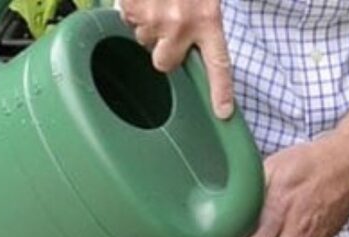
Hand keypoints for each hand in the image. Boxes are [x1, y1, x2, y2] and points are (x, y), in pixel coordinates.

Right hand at [118, 0, 233, 118]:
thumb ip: (204, 21)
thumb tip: (195, 46)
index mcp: (209, 20)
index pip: (219, 65)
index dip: (221, 91)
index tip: (222, 113)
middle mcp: (181, 24)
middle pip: (163, 63)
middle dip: (162, 51)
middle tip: (166, 29)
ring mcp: (153, 17)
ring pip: (142, 38)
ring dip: (146, 25)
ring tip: (156, 2)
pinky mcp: (130, 6)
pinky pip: (126, 18)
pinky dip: (131, 8)